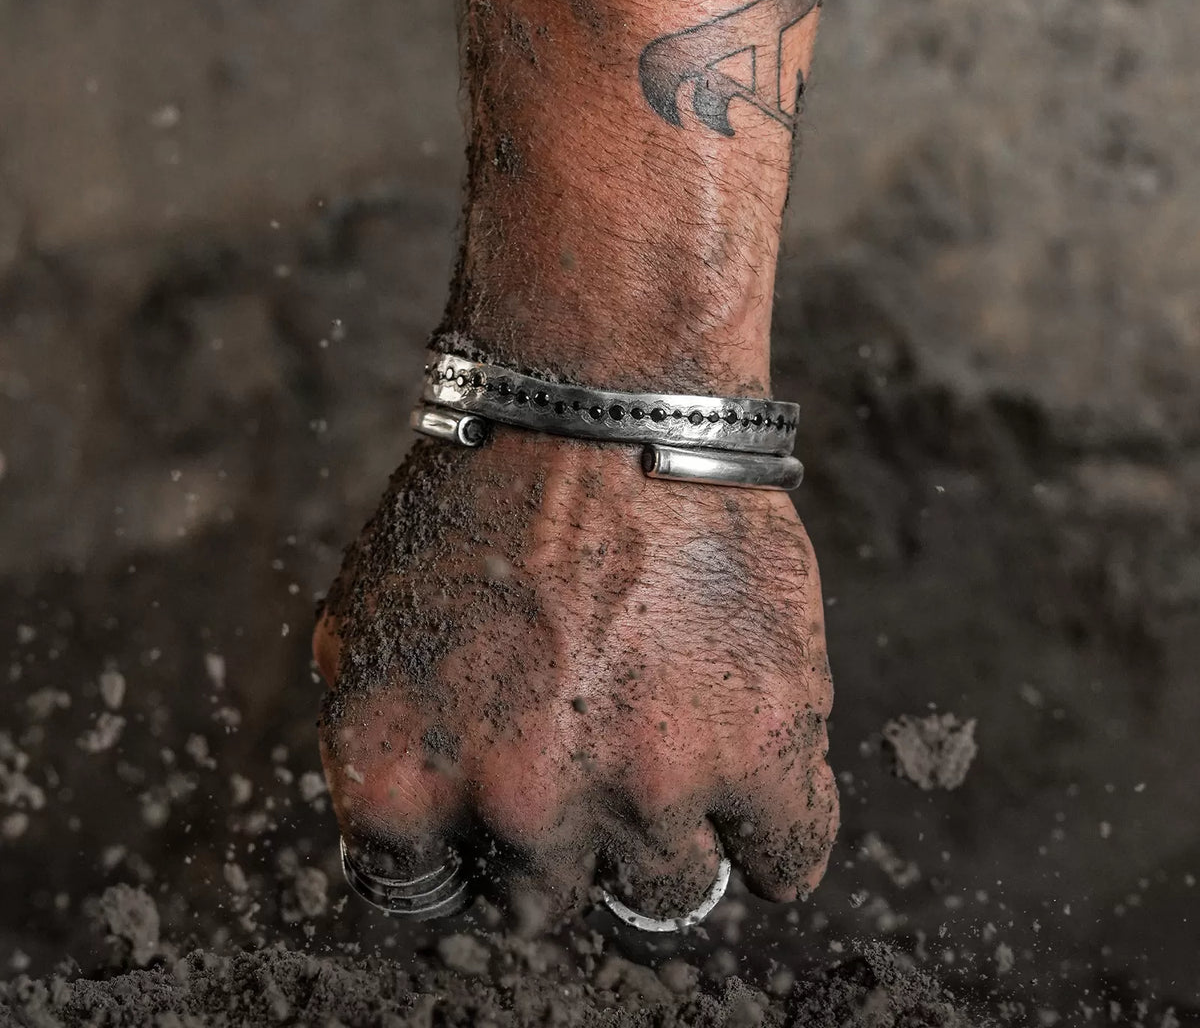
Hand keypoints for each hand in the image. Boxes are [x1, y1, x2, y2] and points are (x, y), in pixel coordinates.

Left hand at [314, 429, 836, 918]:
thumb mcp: (361, 628)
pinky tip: (756, 778)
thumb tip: (423, 839)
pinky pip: (785, 862)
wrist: (598, 401)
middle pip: (546, 904)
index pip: (427, 899)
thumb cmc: (480, 500)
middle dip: (563, 843)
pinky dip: (772, 833)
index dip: (469, 856)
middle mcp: (518, 808)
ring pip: (665, 895)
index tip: (500, 821)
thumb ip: (385, 753)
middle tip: (588, 761)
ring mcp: (645, 789)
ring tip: (671, 742)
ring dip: (664, 835)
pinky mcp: (761, 754)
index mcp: (400, 785)